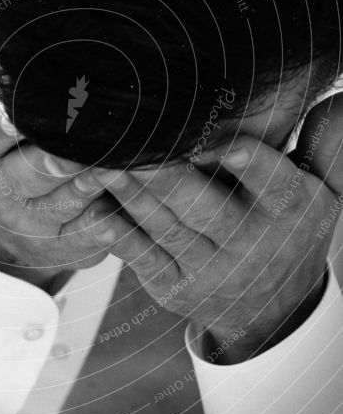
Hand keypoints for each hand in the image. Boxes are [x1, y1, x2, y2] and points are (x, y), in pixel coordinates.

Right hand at [0, 0, 108, 290]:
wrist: (11, 223)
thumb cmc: (1, 147)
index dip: (1, 127)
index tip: (17, 117)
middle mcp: (4, 186)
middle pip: (31, 171)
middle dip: (56, 159)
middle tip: (79, 144)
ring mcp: (38, 218)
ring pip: (68, 200)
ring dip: (93, 183)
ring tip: (121, 160)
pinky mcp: (71, 241)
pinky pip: (97, 231)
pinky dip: (117, 219)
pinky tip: (140, 204)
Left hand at [69, 97, 342, 361]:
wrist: (270, 310)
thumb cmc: (290, 231)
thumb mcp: (327, 194)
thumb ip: (330, 150)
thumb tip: (335, 102)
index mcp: (291, 213)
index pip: (277, 185)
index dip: (252, 165)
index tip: (228, 142)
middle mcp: (249, 244)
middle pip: (205, 206)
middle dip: (168, 174)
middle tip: (136, 138)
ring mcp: (208, 269)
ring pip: (166, 226)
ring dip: (132, 193)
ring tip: (102, 159)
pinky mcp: (172, 286)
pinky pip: (141, 255)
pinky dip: (116, 232)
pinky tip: (94, 207)